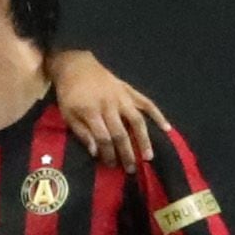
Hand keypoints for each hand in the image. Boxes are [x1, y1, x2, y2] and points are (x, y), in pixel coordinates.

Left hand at [51, 52, 168, 170]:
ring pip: (137, 120)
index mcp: (91, 111)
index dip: (108, 153)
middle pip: (121, 133)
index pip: (103, 138)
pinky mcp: (129, 90)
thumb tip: (95, 152)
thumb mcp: (67, 114)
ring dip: (144, 139)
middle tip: (132, 169)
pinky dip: (157, 115)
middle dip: (127, 153)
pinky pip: (146, 103)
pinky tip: (167, 128)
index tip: (112, 165)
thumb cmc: (69, 93)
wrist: (76, 66)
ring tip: (149, 156)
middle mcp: (109, 105)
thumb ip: (81, 133)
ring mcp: (122, 97)